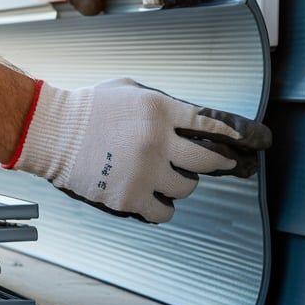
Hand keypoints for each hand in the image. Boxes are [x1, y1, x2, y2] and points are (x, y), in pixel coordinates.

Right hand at [6, 78, 271, 223]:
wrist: (52, 131)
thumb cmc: (89, 108)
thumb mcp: (132, 92)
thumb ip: (164, 106)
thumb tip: (194, 122)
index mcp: (160, 111)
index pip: (210, 125)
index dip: (234, 136)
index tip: (252, 142)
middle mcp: (157, 142)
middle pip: (207, 162)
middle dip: (217, 164)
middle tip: (218, 165)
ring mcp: (144, 172)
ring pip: (186, 188)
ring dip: (182, 184)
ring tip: (165, 176)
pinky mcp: (129, 197)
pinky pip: (163, 212)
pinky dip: (162, 207)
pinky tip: (154, 197)